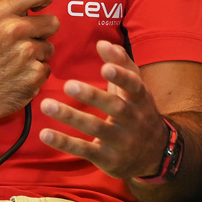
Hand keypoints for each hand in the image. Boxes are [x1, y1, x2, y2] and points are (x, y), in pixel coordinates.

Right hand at [0, 0, 58, 122]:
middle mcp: (15, 30)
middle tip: (28, 41)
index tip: (41, 7)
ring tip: (18, 62)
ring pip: (49, 48)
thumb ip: (4, 9)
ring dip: (38, 55)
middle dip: (43, 32)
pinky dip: (35, 74)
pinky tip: (20, 75)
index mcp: (2, 14)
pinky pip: (46, 69)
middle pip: (52, 22)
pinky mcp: (34, 75)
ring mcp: (27, 54)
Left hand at [36, 40, 165, 178]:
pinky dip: (65, 142)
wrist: (156, 154)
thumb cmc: (138, 111)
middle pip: (114, 106)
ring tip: (46, 105)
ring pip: (96, 127)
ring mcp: (121, 141)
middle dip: (91, 96)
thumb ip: (121, 63)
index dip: (121, 76)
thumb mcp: (136, 88)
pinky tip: (45, 134)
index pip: (133, 85)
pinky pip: (85, 150)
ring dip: (70, 116)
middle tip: (68, 85)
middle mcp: (133, 119)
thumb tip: (103, 42)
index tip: (105, 67)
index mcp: (140, 98)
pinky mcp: (108, 159)